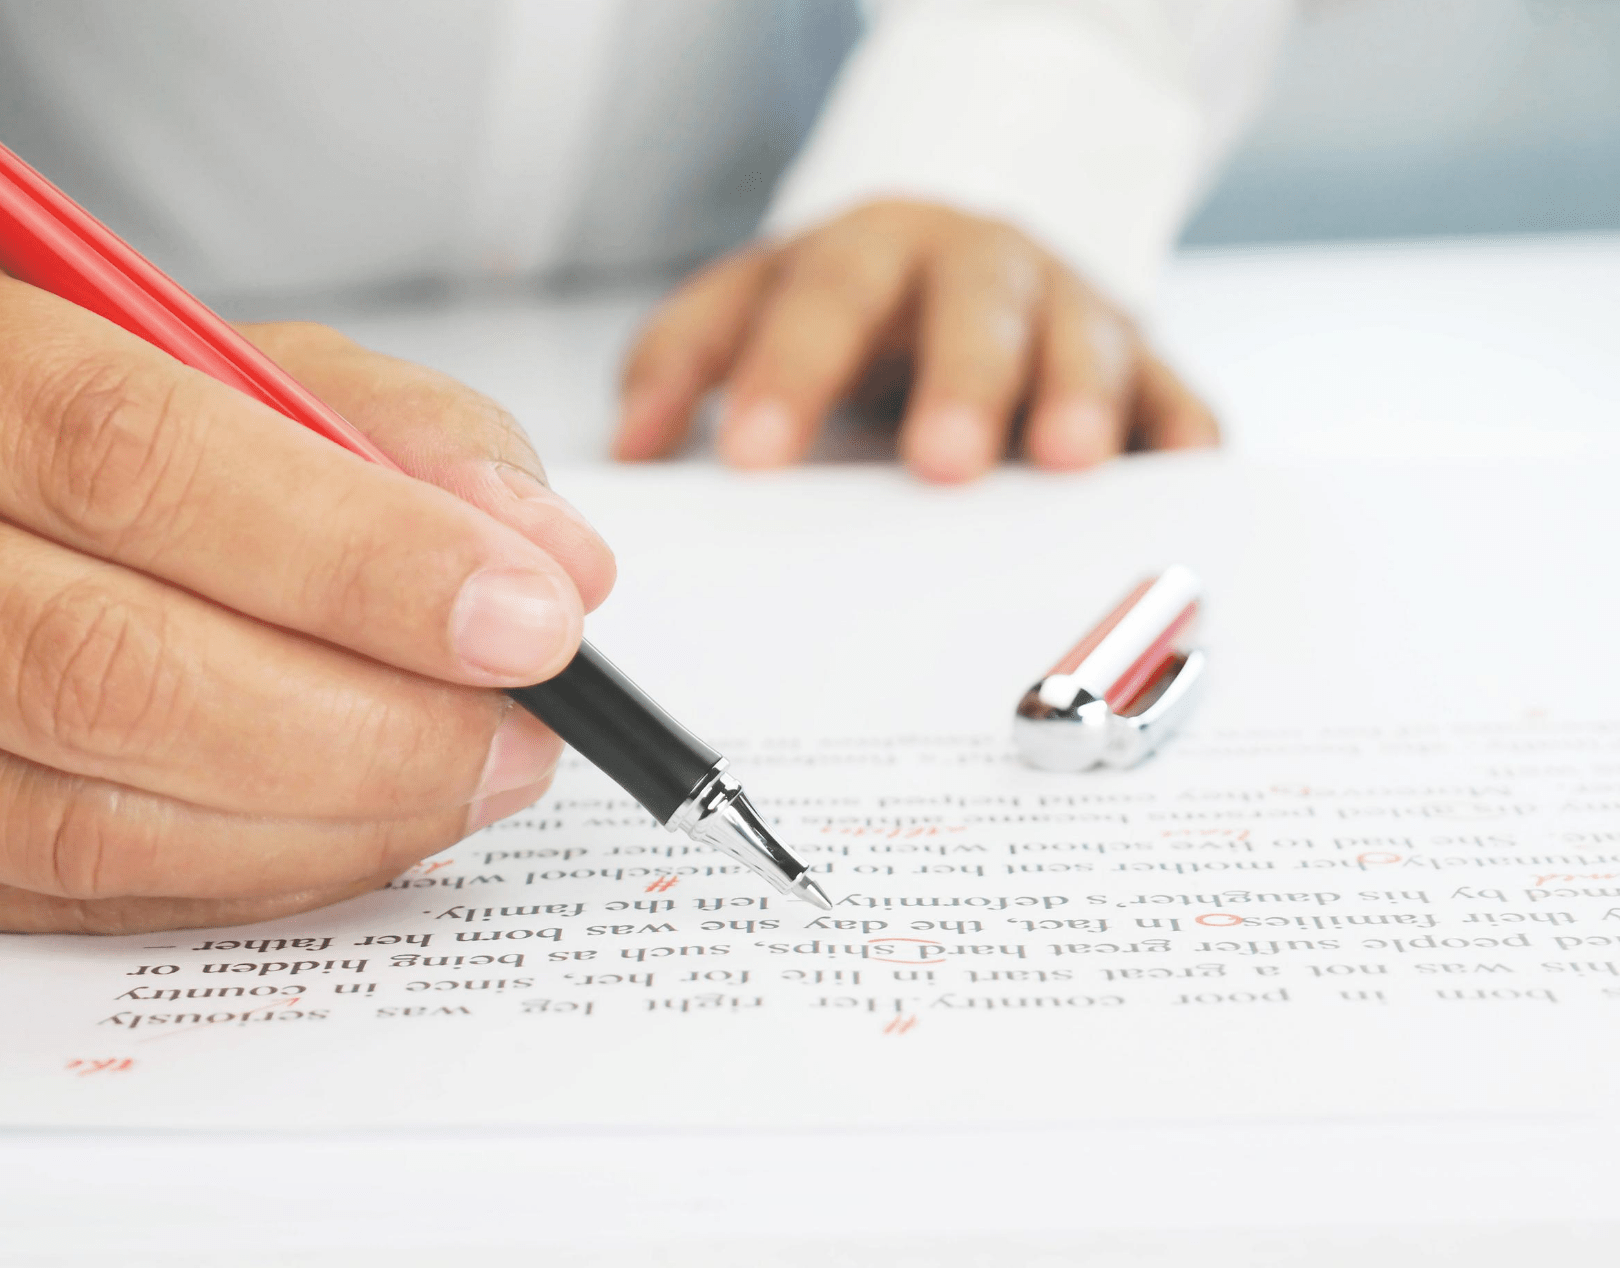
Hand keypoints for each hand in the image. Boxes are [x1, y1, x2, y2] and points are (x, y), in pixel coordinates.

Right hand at [0, 220, 614, 933]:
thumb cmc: (56, 396)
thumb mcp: (222, 355)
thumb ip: (394, 435)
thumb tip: (549, 562)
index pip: (122, 453)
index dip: (349, 553)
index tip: (522, 613)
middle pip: (88, 657)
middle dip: (353, 718)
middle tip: (512, 729)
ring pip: (70, 810)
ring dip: (313, 821)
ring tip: (462, 781)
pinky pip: (54, 896)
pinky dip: (236, 882)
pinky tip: (349, 835)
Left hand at [612, 200, 1216, 481]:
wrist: (958, 248)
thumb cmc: (850, 298)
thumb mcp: (753, 305)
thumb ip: (683, 361)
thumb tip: (631, 446)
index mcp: (868, 253)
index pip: (821, 303)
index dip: (789, 374)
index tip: (755, 457)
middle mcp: (976, 268)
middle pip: (971, 309)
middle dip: (959, 382)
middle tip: (937, 464)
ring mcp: (1068, 311)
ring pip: (1085, 341)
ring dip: (1078, 400)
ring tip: (1068, 463)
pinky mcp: (1142, 363)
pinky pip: (1175, 395)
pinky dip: (1181, 435)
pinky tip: (1179, 475)